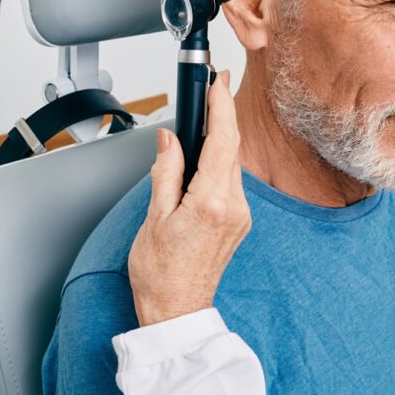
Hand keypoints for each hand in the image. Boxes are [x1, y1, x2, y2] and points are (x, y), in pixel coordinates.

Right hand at [128, 71, 250, 326]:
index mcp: (211, 204)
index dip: (221, 106)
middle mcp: (234, 208)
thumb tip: (170, 140)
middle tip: (212, 88)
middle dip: (223, 115)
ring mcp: (240, 216)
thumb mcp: (154, 217)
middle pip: (232, 148)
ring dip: (221, 138)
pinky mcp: (239, 222)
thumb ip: (166, 172)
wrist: (177, 311)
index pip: (222, 141)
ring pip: (233, 163)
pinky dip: (220, 161)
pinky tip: (207, 155)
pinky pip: (231, 181)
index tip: (217, 82)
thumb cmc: (160, 274)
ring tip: (204, 118)